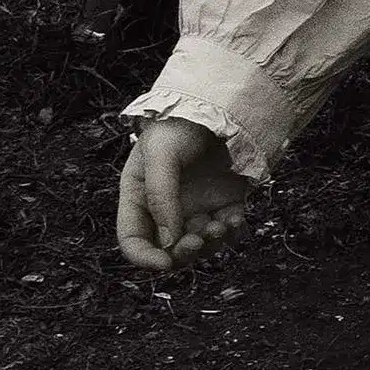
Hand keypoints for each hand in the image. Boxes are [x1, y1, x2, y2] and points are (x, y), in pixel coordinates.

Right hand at [115, 116, 261, 273]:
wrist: (219, 106)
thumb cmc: (179, 126)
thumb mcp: (160, 154)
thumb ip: (160, 195)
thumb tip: (169, 240)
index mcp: (138, 199)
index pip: (133, 240)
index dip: (144, 258)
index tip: (164, 264)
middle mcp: (166, 210)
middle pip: (169, 250)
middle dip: (184, 252)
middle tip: (199, 240)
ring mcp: (197, 208)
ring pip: (201, 246)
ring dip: (211, 244)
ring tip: (222, 225)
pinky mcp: (225, 204)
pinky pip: (228, 231)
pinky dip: (233, 232)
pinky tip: (236, 219)